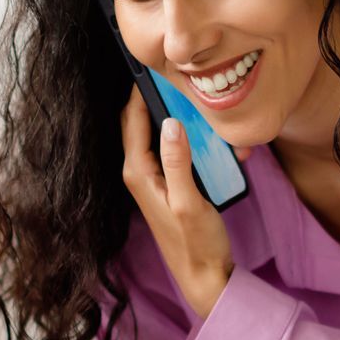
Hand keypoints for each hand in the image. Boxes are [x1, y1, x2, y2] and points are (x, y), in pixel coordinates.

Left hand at [119, 91, 236, 318]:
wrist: (204, 276)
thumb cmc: (196, 243)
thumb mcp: (189, 201)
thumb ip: (178, 162)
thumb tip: (172, 122)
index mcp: (138, 172)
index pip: (132, 119)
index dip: (141, 89)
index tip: (156, 64)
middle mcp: (139, 172)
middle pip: (141, 121)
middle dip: (158, 98)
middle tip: (181, 77)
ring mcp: (152, 177)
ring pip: (157, 133)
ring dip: (175, 117)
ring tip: (196, 101)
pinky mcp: (167, 183)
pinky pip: (171, 148)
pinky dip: (186, 136)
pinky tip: (206, 134)